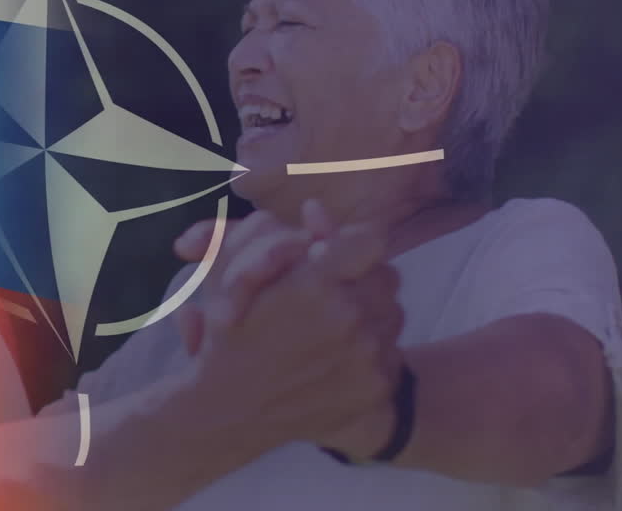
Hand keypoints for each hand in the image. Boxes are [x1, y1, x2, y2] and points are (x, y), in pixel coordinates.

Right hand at [170, 216, 404, 459]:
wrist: (229, 411)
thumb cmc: (227, 336)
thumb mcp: (233, 273)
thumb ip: (272, 233)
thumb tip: (316, 209)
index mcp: (313, 284)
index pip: (369, 242)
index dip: (351, 247)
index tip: (332, 260)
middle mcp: (348, 317)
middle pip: (385, 276)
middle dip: (359, 281)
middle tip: (328, 296)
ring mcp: (367, 356)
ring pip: (393, 314)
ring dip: (369, 315)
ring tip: (332, 330)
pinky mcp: (377, 387)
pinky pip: (394, 354)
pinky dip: (373, 354)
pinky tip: (339, 360)